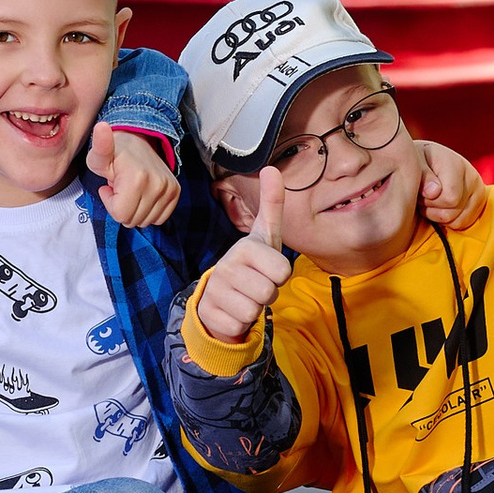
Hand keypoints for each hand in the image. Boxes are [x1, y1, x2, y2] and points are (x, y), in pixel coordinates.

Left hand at [90, 120, 179, 229]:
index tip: (109, 186)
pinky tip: (142, 194)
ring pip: (146, 221)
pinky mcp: (175, 191)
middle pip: (133, 220)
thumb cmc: (113, 153)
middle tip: (120, 187)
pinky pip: (159, 218)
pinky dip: (148, 211)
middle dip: (122, 207)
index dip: (110, 202)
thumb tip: (102, 127)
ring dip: (135, 209)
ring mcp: (169, 188)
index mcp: (137, 178)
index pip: (120, 215)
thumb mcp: (99, 154)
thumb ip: (99, 146)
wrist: (137, 142)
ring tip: (130, 189)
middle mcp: (157, 184)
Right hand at [194, 164, 290, 345]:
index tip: (266, 267)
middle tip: (256, 284)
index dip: (279, 275)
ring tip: (245, 296)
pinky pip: (240, 325)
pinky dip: (240, 322)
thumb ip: (271, 203)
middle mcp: (227, 266)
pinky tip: (232, 309)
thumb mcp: (264, 234)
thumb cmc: (251, 263)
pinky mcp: (210, 314)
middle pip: (270, 292)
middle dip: (268, 293)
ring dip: (255, 308)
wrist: (219, 294)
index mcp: (245, 247)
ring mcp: (216, 291)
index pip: (283, 271)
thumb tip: (271, 167)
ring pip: (255, 310)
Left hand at [418, 140, 485, 231]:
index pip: (450, 198)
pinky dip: (449, 220)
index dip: (429, 201)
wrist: (429, 162)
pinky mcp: (479, 202)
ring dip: (440, 216)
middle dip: (432, 209)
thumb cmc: (420, 165)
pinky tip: (441, 207)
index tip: (420, 191)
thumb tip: (433, 192)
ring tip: (432, 201)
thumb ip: (423, 176)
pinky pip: (464, 224)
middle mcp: (472, 176)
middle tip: (424, 197)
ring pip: (458, 221)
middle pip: (451, 213)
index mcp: (456, 164)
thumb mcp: (414, 164)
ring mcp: (478, 190)